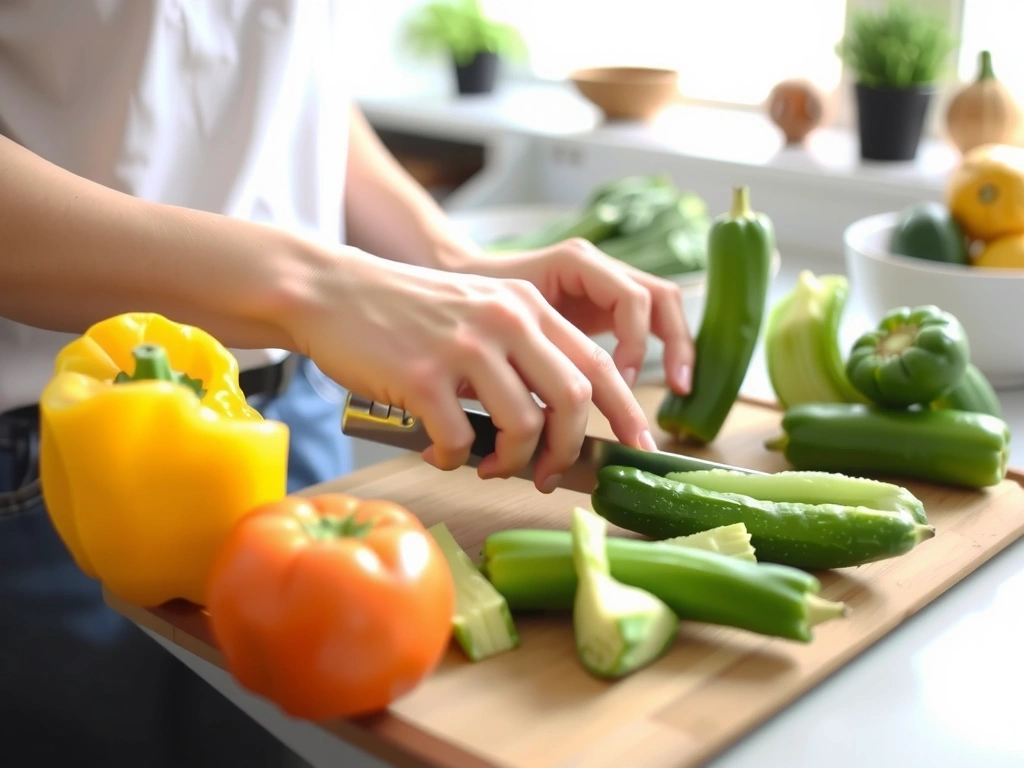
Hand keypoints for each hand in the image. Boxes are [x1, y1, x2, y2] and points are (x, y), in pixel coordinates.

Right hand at [293, 249, 656, 492]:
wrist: (332, 291)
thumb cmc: (407, 312)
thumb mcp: (478, 312)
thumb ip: (522, 353)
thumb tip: (556, 426)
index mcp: (527, 305)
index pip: (599, 363)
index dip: (625, 412)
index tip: (636, 448)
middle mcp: (506, 319)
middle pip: (574, 400)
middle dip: (568, 450)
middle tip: (548, 474)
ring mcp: (465, 346)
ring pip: (523, 425)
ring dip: (511, 461)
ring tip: (488, 465)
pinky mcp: (422, 376)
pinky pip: (458, 440)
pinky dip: (452, 459)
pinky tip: (437, 451)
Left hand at [467, 239, 694, 393]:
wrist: (461, 281)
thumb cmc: (474, 303)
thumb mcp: (501, 324)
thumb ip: (535, 352)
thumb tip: (556, 409)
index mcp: (575, 262)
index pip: (630, 298)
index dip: (634, 342)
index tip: (621, 380)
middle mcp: (599, 267)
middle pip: (661, 297)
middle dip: (676, 344)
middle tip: (677, 388)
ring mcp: (607, 282)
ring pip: (664, 307)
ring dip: (678, 346)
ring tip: (680, 389)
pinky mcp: (607, 304)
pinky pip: (649, 322)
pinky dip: (660, 349)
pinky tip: (659, 384)